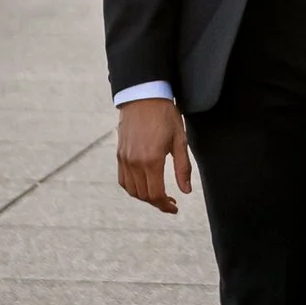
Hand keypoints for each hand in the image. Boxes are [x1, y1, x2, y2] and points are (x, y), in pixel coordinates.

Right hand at [116, 98, 192, 212]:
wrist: (143, 96)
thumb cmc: (165, 115)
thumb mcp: (180, 140)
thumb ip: (183, 168)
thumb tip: (186, 191)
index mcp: (152, 160)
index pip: (156, 194)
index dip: (165, 205)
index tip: (174, 208)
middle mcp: (135, 162)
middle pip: (144, 195)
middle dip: (157, 203)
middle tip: (170, 202)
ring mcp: (125, 159)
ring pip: (132, 190)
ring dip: (145, 197)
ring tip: (158, 194)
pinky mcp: (120, 154)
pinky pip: (123, 180)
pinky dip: (132, 188)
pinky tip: (143, 185)